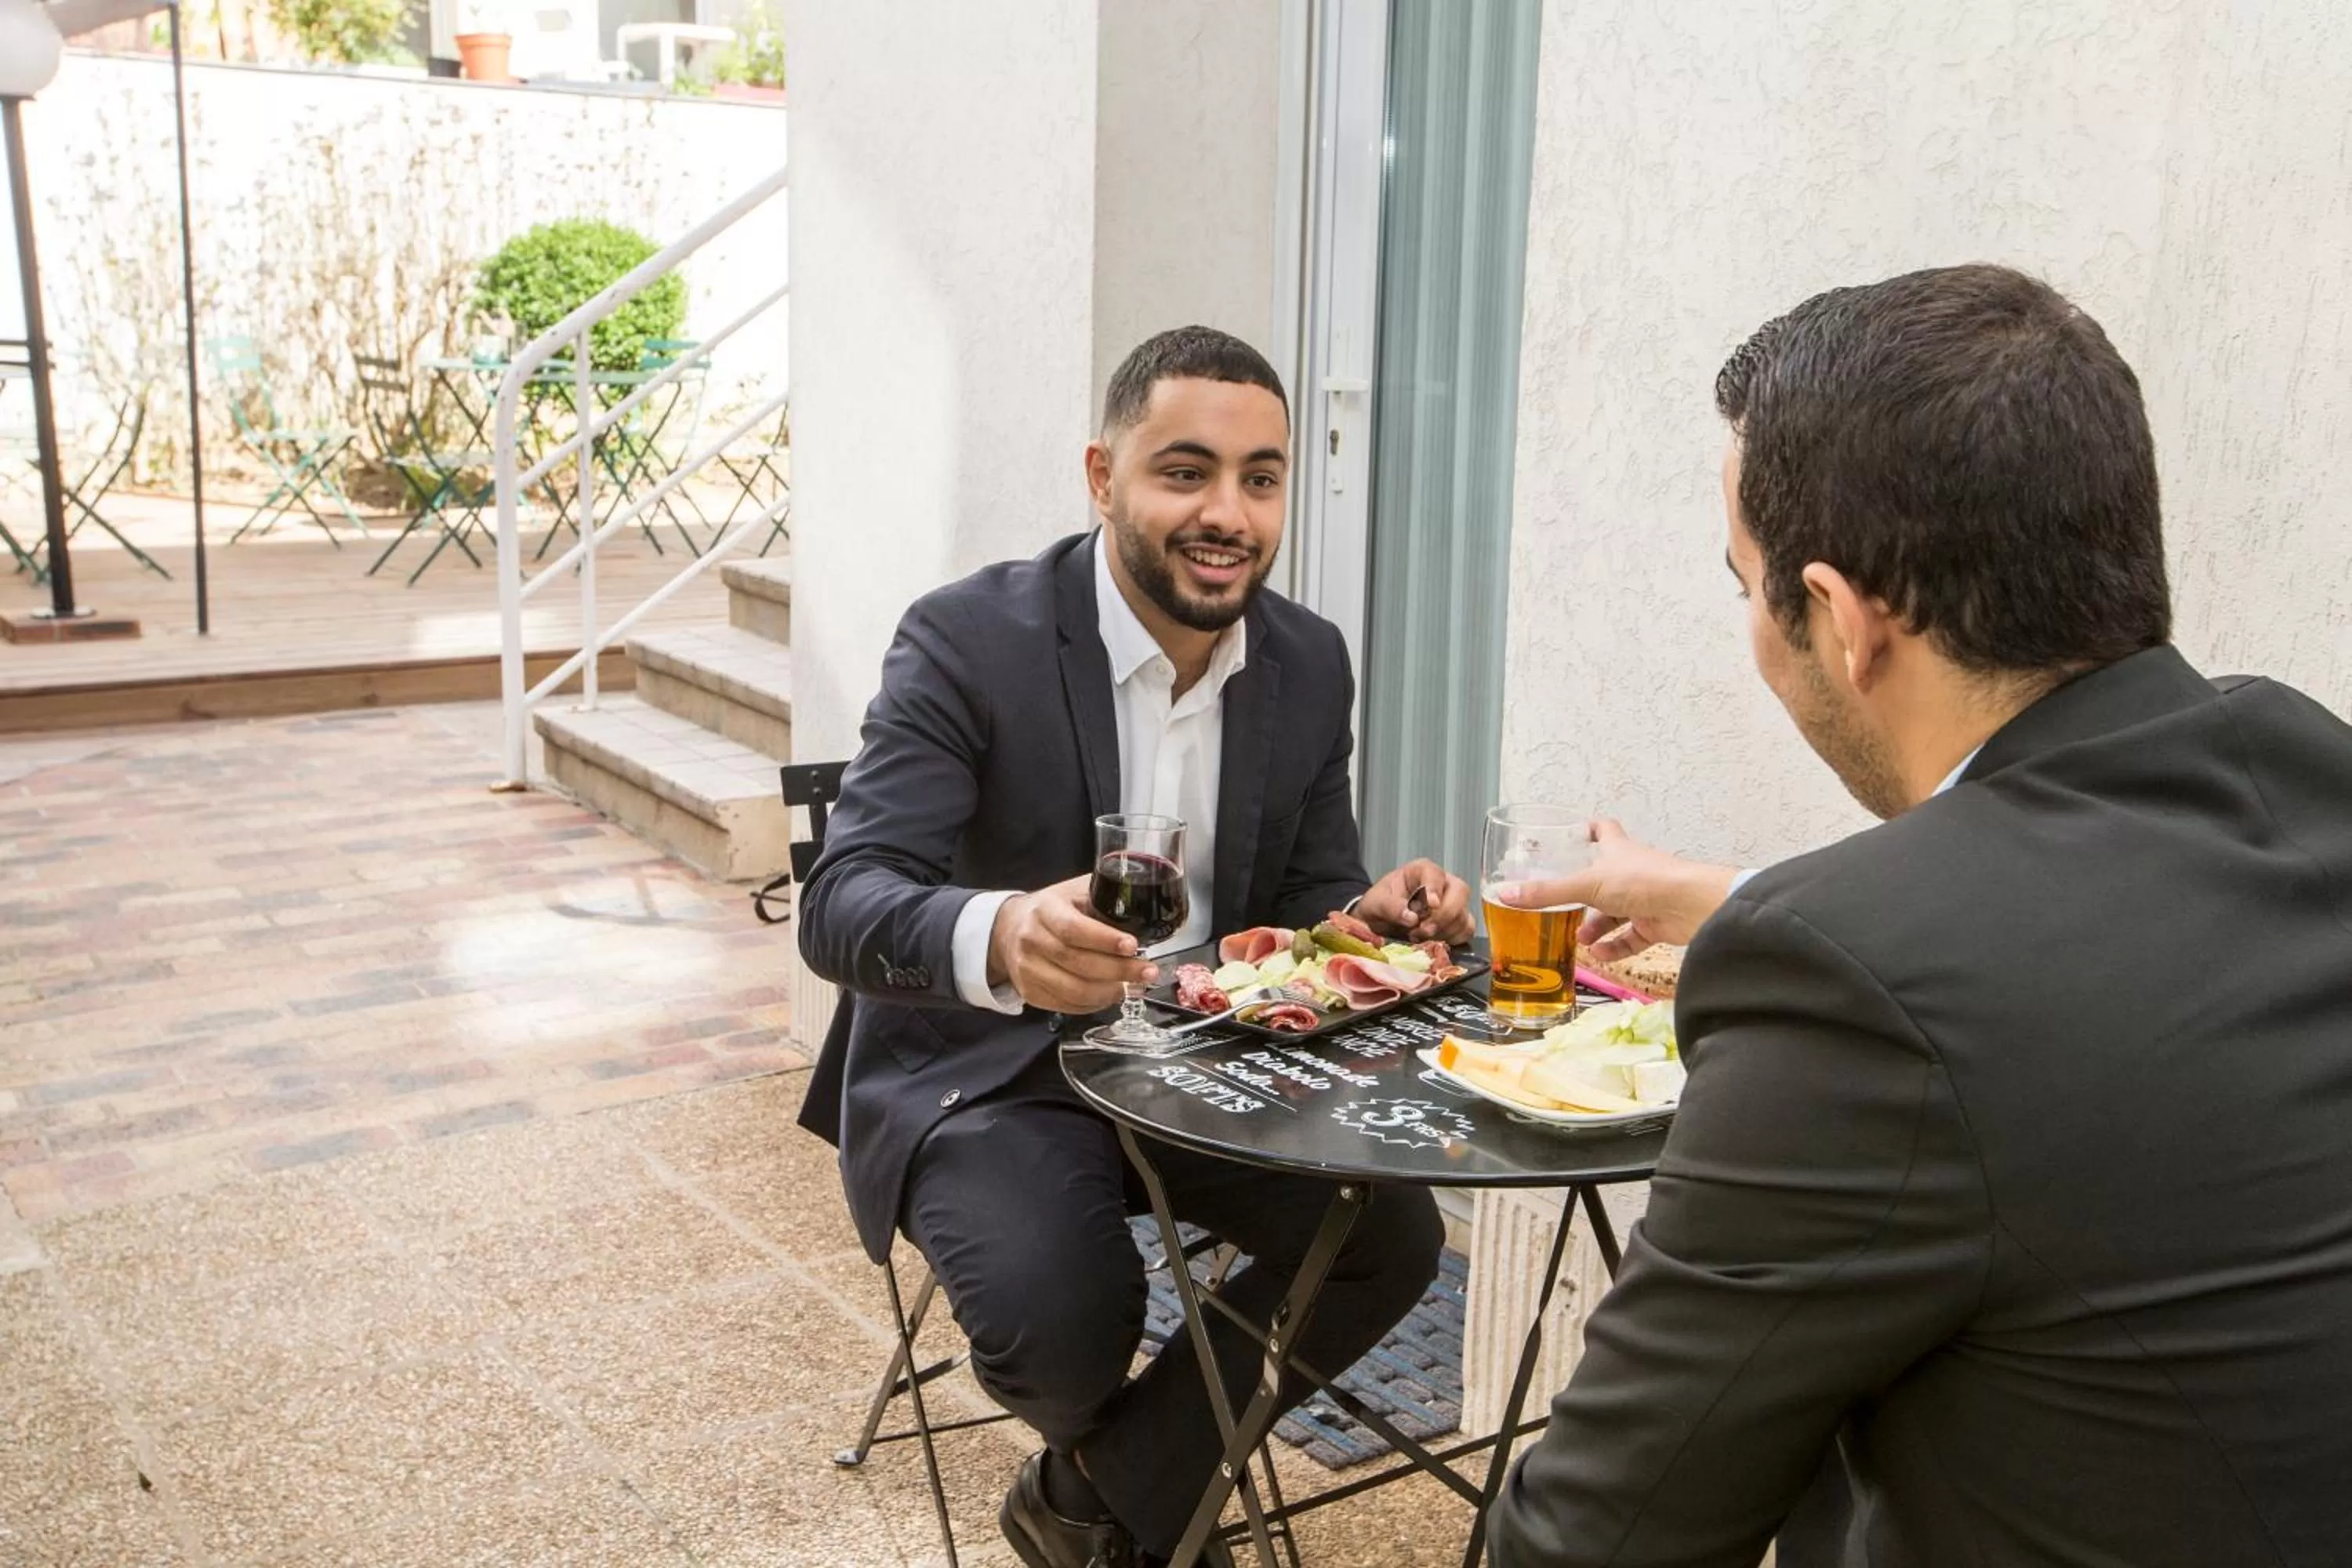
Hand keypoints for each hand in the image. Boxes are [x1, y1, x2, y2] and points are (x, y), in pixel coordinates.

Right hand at [986, 874, 1157, 1013]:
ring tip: (1135, 987)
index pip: (1073, 928)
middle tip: (1147, 972)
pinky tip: (1112, 995)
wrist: (1008, 928)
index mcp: (1044, 910)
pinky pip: (1067, 1005)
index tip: (1133, 945)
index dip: (1104, 940)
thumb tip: (1142, 906)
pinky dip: (1094, 1004)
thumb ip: (1103, 896)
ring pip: (1073, 990)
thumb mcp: (1073, 892)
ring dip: (1110, 992)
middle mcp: (1031, 940)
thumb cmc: (1051, 909)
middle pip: (1077, 963)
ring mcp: (1028, 970)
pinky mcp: (1030, 993)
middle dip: (1119, 970)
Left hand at [1356, 858, 1473, 944]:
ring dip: (1444, 931)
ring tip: (1419, 937)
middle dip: (1443, 915)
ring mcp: (1454, 902)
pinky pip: (1466, 930)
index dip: (1435, 888)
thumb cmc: (1380, 905)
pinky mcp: (1458, 922)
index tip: (1431, 905)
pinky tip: (1435, 942)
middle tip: (1423, 930)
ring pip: (1464, 914)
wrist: (1379, 921)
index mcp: (1421, 871)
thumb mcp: (1375, 903)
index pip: (1435, 874)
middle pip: (1460, 892)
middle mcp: (1443, 883)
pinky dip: (1453, 939)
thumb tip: (1411, 918)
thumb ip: (1390, 907)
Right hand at [1491, 819, 1736, 964]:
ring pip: (1616, 911)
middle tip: (1561, 905)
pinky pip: (1631, 937)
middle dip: (1583, 893)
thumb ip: (1548, 893)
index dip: (1589, 830)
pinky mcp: (1657, 923)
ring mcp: (1645, 898)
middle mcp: (1632, 872)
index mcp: (1617, 851)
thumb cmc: (1643, 881)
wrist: (1690, 906)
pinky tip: (1598, 955)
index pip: (1604, 830)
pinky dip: (1615, 947)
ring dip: (1596, 925)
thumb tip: (1506, 894)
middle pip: (1605, 878)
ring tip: (1578, 937)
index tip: (1574, 835)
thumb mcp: (1587, 885)